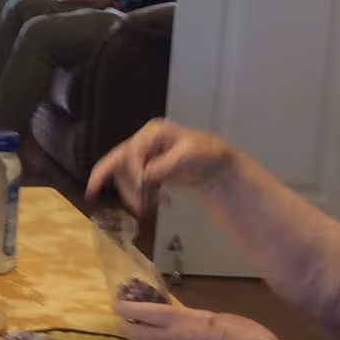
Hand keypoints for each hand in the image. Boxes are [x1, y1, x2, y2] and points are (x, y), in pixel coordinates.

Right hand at [88, 120, 237, 215]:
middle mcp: (145, 142)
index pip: (131, 151)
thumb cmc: (209, 154)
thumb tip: (144, 176)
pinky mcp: (149, 171)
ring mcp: (146, 157)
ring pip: (125, 177)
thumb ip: (164, 164)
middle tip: (137, 204)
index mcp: (153, 132)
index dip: (134, 170)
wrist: (220, 167)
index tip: (142, 185)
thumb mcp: (188, 154)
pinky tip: (162, 202)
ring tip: (151, 206)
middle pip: (120, 163)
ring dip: (135, 194)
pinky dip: (145, 196)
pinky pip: (136, 185)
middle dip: (126, 186)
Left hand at [115, 300, 274, 339]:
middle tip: (129, 323)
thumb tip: (188, 321)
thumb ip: (194, 319)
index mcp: (177, 319)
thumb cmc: (240, 333)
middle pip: (133, 333)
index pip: (141, 312)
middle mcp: (167, 339)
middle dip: (128, 327)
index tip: (117, 305)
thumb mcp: (216, 316)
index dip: (125, 308)